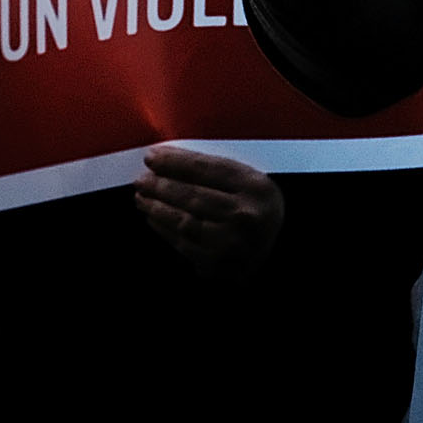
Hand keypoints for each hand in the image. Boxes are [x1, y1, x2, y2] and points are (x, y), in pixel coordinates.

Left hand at [133, 146, 284, 279]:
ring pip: (184, 221)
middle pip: (193, 196)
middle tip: (141, 178)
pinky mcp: (218, 265)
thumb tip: (167, 161)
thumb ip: (217, 171)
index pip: (207, 169)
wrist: (280, 252)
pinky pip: (183, 244)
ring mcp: (231, 245)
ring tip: (141, 196)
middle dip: (161, 185)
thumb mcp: (251, 182)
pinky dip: (164, 229)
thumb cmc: (259, 210)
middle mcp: (246, 217)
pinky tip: (153, 217)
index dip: (175, 162)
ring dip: (157, 208)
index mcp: (256, 188)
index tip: (152, 156)